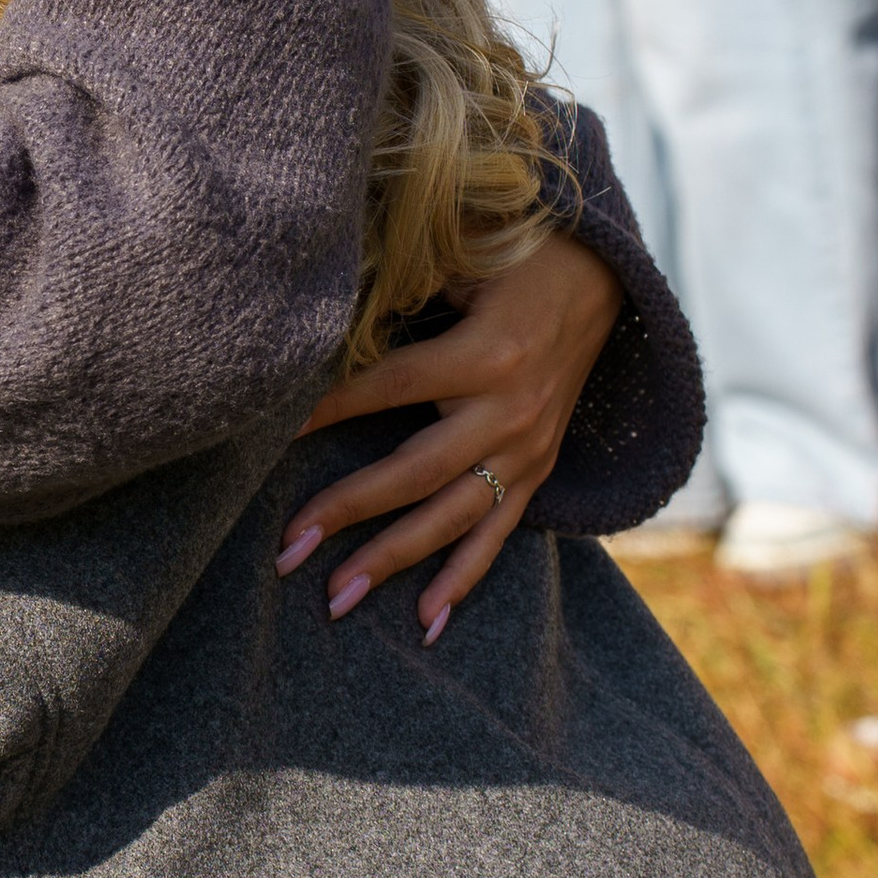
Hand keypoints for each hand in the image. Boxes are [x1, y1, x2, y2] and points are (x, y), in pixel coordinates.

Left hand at [274, 235, 624, 638]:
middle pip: (414, 472)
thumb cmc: (520, 257)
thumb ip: (406, 282)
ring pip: (452, 519)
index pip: (387, 387)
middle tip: (286, 551)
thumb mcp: (468, 254)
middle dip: (347, 512)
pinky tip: (426, 623)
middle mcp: (507, 412)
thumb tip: (328, 309)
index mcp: (485, 354)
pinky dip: (464, 581)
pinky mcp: (538, 472)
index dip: (327, 408)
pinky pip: (498, 535)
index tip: (271, 432)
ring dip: (392, 561)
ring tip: (336, 600)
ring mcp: (526, 450)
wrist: (606, 281)